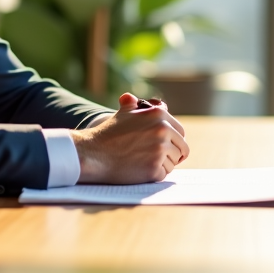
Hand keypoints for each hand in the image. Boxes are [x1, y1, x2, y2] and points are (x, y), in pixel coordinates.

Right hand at [72, 93, 188, 183]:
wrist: (92, 153)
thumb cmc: (107, 134)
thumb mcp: (123, 113)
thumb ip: (134, 105)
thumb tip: (131, 97)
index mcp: (160, 115)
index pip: (180, 131)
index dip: (175, 140)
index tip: (169, 146)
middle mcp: (163, 130)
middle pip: (181, 148)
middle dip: (172, 154)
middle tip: (158, 158)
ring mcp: (159, 150)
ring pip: (174, 162)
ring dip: (163, 164)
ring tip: (144, 162)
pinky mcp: (154, 169)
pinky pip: (164, 174)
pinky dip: (154, 175)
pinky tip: (140, 170)